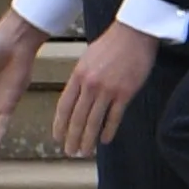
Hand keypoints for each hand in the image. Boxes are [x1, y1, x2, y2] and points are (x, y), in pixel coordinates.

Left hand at [53, 21, 160, 157]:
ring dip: (88, 139)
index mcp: (77, 76)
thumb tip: (76, 98)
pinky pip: (114, 116)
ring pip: (94, 120)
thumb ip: (80, 79)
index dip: (60, 124)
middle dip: (72, 137)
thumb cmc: (109, 46)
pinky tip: (104, 141)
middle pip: (77, 117)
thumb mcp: (86, 60)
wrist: (131, 35)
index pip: (64, 106)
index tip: (57, 137)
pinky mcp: (125, 93)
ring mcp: (107, 90)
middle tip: (70, 152)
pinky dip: (108, 130)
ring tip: (84, 152)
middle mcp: (89, 85)